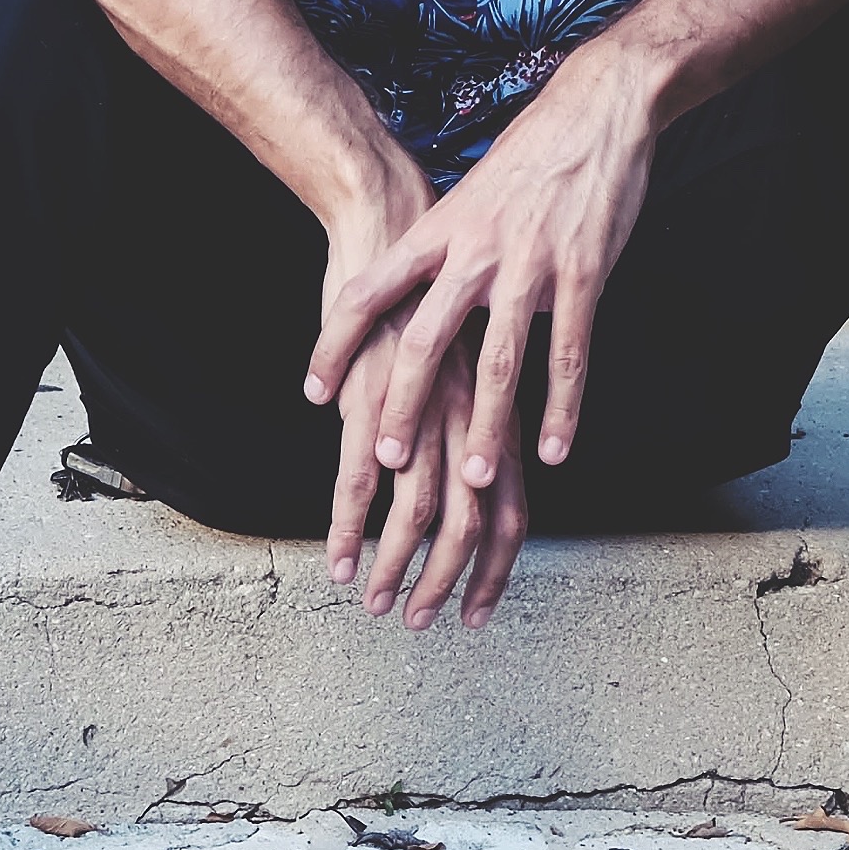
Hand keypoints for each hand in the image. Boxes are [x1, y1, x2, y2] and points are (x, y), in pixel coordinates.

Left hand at [305, 49, 655, 497]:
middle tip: (386, 458)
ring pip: (499, 360)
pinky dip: (560, 407)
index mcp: (438, 231)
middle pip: (425, 340)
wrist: (595, 108)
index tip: (314, 390)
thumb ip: (444, 254)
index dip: (336, 343)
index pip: (370, 293)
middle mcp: (475, 251)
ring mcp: (529, 264)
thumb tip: (420, 304)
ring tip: (472, 478)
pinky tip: (552, 449)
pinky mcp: (581, 273)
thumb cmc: (529, 155)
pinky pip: (568, 353)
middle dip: (404, 405)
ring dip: (487, 426)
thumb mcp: (467, 198)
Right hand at [326, 318, 531, 628]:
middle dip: (443, 584)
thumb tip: (465, 482)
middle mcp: (464, 421)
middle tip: (417, 621)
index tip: (474, 614)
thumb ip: (470, 423)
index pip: (512, 516)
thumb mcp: (465, 367)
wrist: (390, 228)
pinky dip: (348, 529)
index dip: (496, 574)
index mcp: (493, 417)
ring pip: (415, 514)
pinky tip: (336, 559)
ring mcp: (418, 414)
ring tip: (373, 602)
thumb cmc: (427, 301)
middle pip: (470, 527)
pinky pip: (357, 480)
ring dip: (395, 568)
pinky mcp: (367, 401)